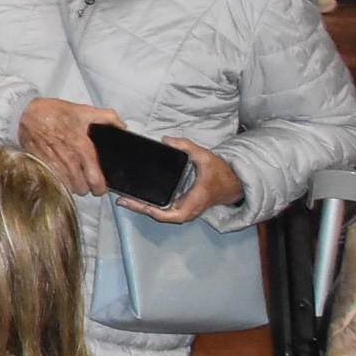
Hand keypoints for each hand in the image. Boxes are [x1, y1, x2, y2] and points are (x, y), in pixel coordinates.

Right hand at [18, 97, 122, 195]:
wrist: (25, 114)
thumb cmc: (54, 112)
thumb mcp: (84, 110)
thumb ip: (107, 117)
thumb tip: (122, 127)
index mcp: (82, 147)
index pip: (96, 179)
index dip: (101, 187)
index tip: (101, 185)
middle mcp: (69, 160)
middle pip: (82, 189)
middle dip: (87, 187)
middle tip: (88, 180)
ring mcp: (55, 165)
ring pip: (69, 188)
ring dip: (74, 185)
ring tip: (76, 177)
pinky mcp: (43, 166)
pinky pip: (56, 182)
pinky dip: (61, 181)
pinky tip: (63, 174)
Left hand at [128, 136, 245, 222]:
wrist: (232, 183)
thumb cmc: (219, 172)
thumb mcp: (204, 155)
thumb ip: (186, 146)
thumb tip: (166, 140)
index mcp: (195, 199)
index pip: (175, 214)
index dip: (158, 213)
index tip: (144, 207)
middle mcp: (189, 208)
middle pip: (162, 215)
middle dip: (142, 209)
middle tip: (123, 201)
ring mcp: (185, 209)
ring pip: (162, 214)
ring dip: (144, 208)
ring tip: (125, 199)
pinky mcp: (182, 206)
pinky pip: (165, 209)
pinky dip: (151, 205)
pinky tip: (138, 198)